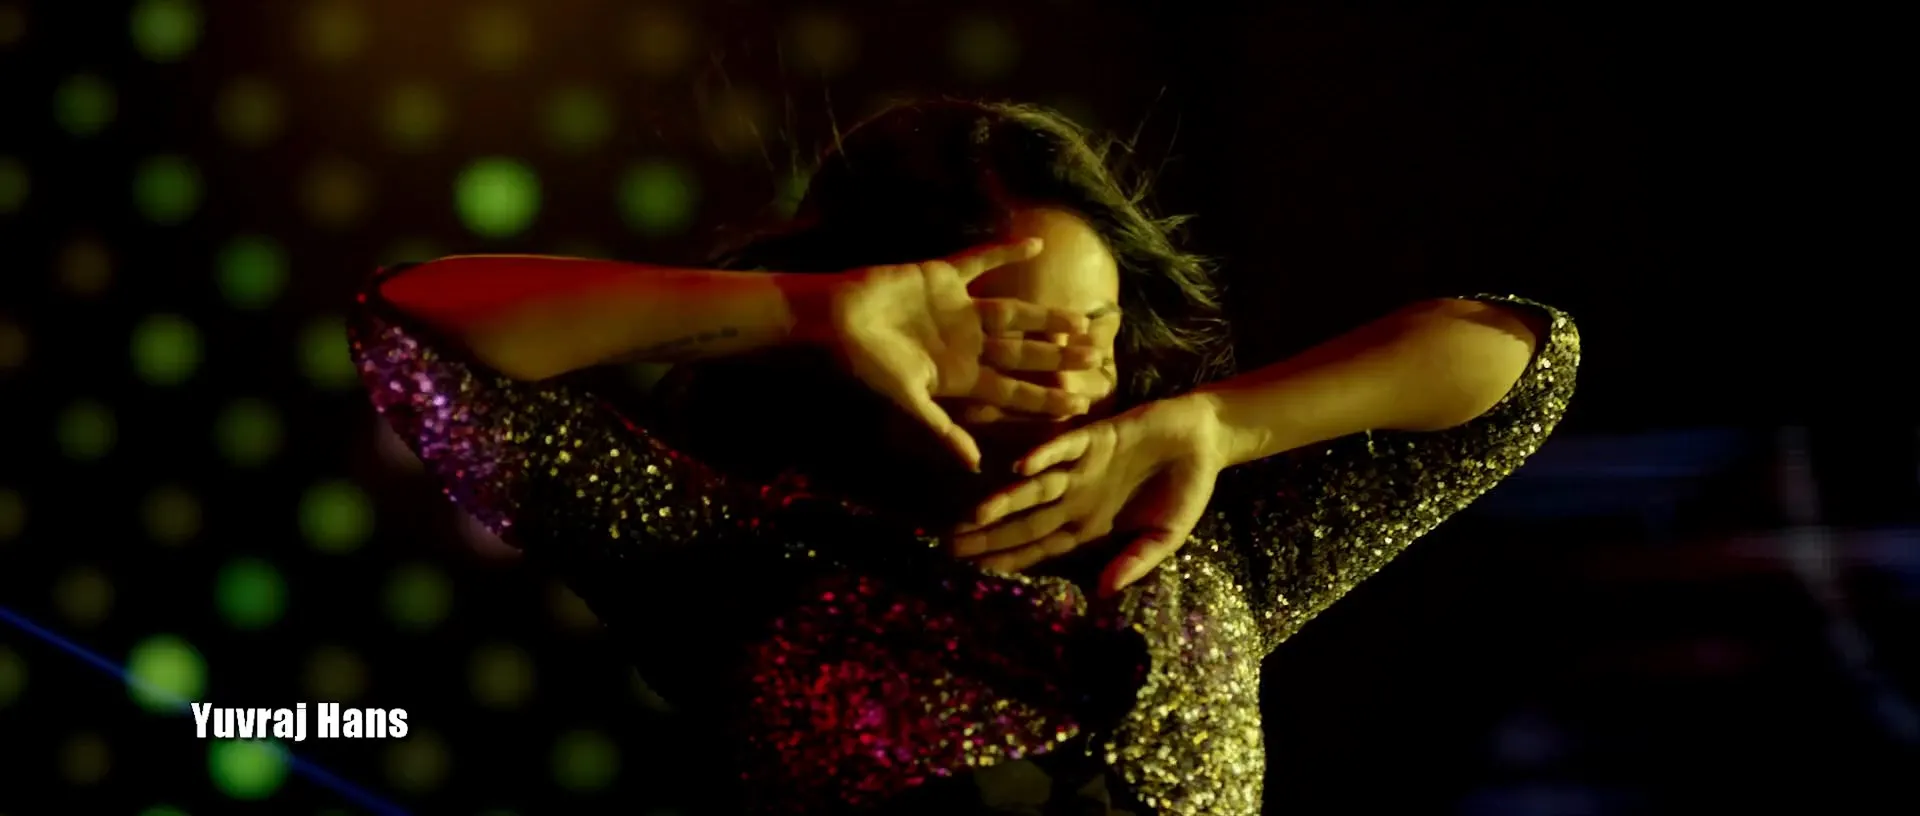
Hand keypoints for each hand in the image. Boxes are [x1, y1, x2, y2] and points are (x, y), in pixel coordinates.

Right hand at [820, 238, 1101, 469]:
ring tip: (1080, 319)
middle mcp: (966, 345)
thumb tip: (974, 466)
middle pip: (1022, 354)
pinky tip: (1037, 246)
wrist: (832, 318)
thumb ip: (941, 428)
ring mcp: (958, 311)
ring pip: (1013, 314)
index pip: (1013, 391)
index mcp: (960, 376)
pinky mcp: (943, 277)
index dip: (1045, 398)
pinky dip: (1005, 253)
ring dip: (1044, 316)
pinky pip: (980, 263)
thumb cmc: (864, 363)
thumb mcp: (906, 399)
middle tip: (1096, 360)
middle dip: (1058, 359)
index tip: (1080, 404)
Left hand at [949, 396, 1225, 595]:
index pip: (1042, 547)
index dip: (1011, 560)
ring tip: (974, 516)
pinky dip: (1044, 456)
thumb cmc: (1186, 490)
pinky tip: (1019, 467)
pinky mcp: (1094, 437)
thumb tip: (1105, 593)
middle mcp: (1077, 497)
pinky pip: (1064, 447)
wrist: (1204, 438)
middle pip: (1026, 521)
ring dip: (1006, 501)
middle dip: (990, 535)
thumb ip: (1137, 561)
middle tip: (950, 548)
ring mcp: (1083, 467)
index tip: (978, 573)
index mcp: (1091, 524)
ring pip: (1035, 487)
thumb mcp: (1167, 536)